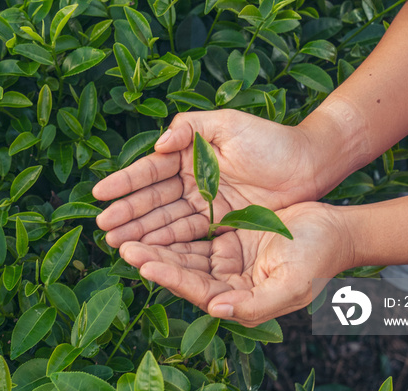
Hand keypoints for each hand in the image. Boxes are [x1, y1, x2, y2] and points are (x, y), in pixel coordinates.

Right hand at [93, 109, 324, 247]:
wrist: (307, 165)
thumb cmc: (269, 139)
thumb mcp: (227, 123)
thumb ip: (190, 128)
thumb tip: (157, 145)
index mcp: (189, 153)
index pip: (150, 170)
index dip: (125, 182)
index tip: (100, 193)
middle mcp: (192, 180)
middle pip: (153, 199)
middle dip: (127, 212)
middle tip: (103, 226)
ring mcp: (205, 203)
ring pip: (167, 220)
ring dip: (141, 231)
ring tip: (116, 243)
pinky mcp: (220, 224)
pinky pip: (189, 235)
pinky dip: (167, 243)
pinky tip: (147, 250)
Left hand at [117, 202, 355, 326]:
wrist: (336, 231)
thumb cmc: (318, 259)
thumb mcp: (292, 285)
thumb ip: (256, 305)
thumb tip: (216, 310)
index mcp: (239, 298)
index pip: (197, 289)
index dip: (170, 276)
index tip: (143, 263)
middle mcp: (227, 282)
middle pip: (183, 270)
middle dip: (153, 257)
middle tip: (122, 244)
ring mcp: (227, 259)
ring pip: (185, 251)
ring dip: (158, 241)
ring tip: (128, 230)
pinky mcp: (228, 237)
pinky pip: (196, 232)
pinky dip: (175, 226)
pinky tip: (155, 216)